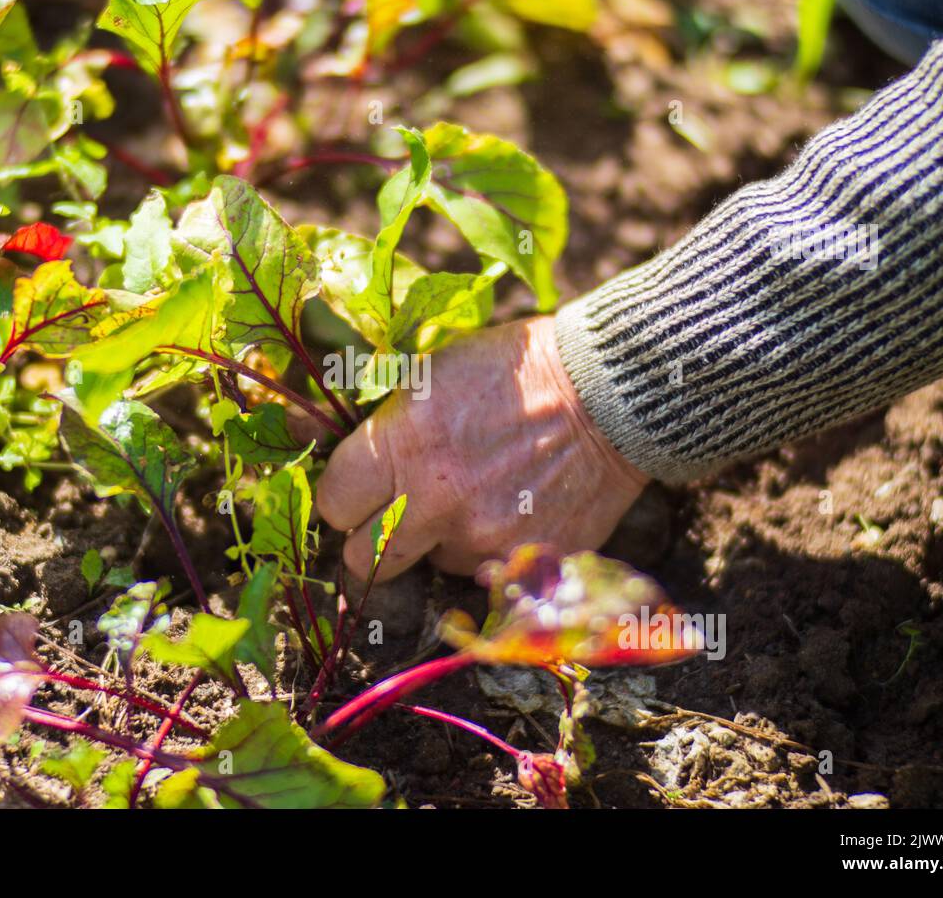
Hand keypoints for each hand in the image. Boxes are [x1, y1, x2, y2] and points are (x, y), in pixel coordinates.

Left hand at [316, 316, 649, 580]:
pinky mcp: (521, 561)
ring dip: (439, 540)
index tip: (355, 494)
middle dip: (371, 542)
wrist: (609, 395)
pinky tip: (511, 507)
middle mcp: (432, 499)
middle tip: (390, 520)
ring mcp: (479, 537)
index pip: (333, 502)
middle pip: (363, 560)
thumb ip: (388, 427)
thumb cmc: (518, 370)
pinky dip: (488, 547)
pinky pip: (481, 571)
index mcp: (402, 443)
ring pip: (429, 564)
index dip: (342, 498)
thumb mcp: (435, 374)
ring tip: (475, 494)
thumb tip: (348, 461)